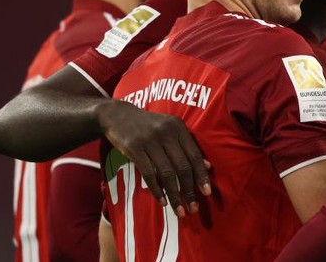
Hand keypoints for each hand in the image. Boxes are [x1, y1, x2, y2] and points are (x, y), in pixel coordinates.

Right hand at [97, 100, 210, 216]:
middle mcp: (167, 133)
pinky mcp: (134, 148)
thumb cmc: (149, 125)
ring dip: (175, 194)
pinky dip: (157, 190)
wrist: (118, 115)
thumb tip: (206, 165)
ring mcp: (150, 140)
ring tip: (180, 210)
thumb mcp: (170, 130)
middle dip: (189, 190)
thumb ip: (186, 146)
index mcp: (179, 128)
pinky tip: (163, 201)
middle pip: (182, 166)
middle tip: (194, 208)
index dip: (201, 175)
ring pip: (166, 173)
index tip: (207, 193)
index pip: (194, 155)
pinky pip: (149, 173)